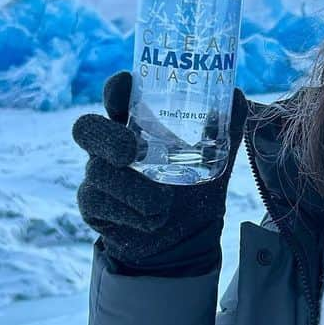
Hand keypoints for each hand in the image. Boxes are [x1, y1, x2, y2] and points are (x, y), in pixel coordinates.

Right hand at [72, 70, 249, 267]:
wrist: (187, 238)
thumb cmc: (196, 187)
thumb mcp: (217, 157)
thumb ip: (228, 125)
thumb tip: (237, 95)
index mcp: (136, 124)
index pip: (116, 96)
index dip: (116, 89)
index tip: (127, 86)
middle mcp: (110, 145)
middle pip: (86, 128)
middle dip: (106, 137)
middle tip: (130, 151)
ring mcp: (98, 176)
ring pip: (98, 172)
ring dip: (133, 189)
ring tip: (163, 203)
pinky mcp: (94, 207)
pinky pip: (99, 204)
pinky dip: (130, 213)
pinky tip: (152, 220)